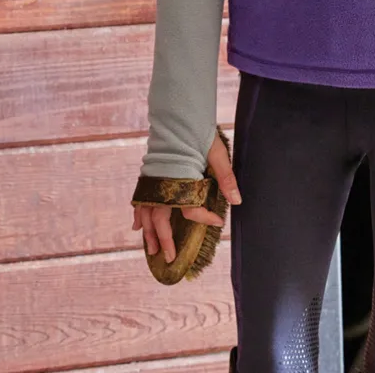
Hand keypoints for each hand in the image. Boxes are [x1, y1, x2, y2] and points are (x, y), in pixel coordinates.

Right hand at [132, 130, 241, 261]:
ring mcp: (153, 181)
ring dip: (149, 233)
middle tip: (169, 259)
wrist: (179, 115)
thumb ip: (226, 177)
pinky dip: (138, 214)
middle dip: (165, 241)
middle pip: (161, 220)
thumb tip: (237, 200)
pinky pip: (139, 201)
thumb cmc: (198, 133)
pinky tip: (137, 226)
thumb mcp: (217, 154)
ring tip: (151, 250)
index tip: (219, 222)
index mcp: (181, 180)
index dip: (205, 218)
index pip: (191, 210)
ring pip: (147, 214)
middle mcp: (164, 184)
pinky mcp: (148, 177)